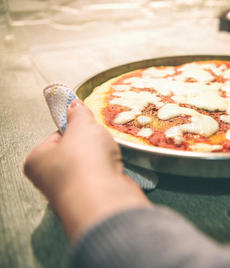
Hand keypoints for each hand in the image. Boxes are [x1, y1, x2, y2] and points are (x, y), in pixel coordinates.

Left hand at [24, 100, 150, 241]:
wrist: (104, 198)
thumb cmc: (84, 160)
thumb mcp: (81, 126)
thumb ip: (78, 114)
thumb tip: (74, 104)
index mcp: (37, 160)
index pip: (56, 136)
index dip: (75, 127)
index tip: (88, 124)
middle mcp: (50, 179)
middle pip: (75, 151)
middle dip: (92, 143)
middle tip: (102, 138)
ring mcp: (73, 192)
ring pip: (92, 165)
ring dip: (104, 157)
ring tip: (111, 153)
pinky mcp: (94, 200)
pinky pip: (104, 178)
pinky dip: (112, 171)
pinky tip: (117, 168)